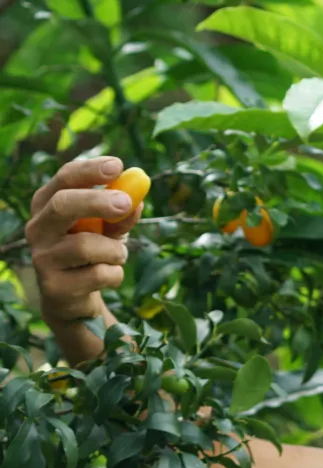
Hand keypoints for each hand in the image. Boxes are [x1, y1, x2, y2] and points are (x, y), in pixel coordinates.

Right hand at [26, 157, 142, 344]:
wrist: (74, 303)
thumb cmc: (91, 257)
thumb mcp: (107, 232)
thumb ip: (120, 216)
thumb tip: (139, 198)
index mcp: (47, 205)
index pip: (64, 179)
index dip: (90, 170)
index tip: (118, 165)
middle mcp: (38, 228)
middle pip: (63, 205)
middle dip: (97, 201)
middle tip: (126, 202)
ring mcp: (42, 258)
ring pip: (86, 245)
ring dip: (115, 251)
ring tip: (118, 257)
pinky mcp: (55, 287)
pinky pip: (98, 275)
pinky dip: (115, 275)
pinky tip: (109, 277)